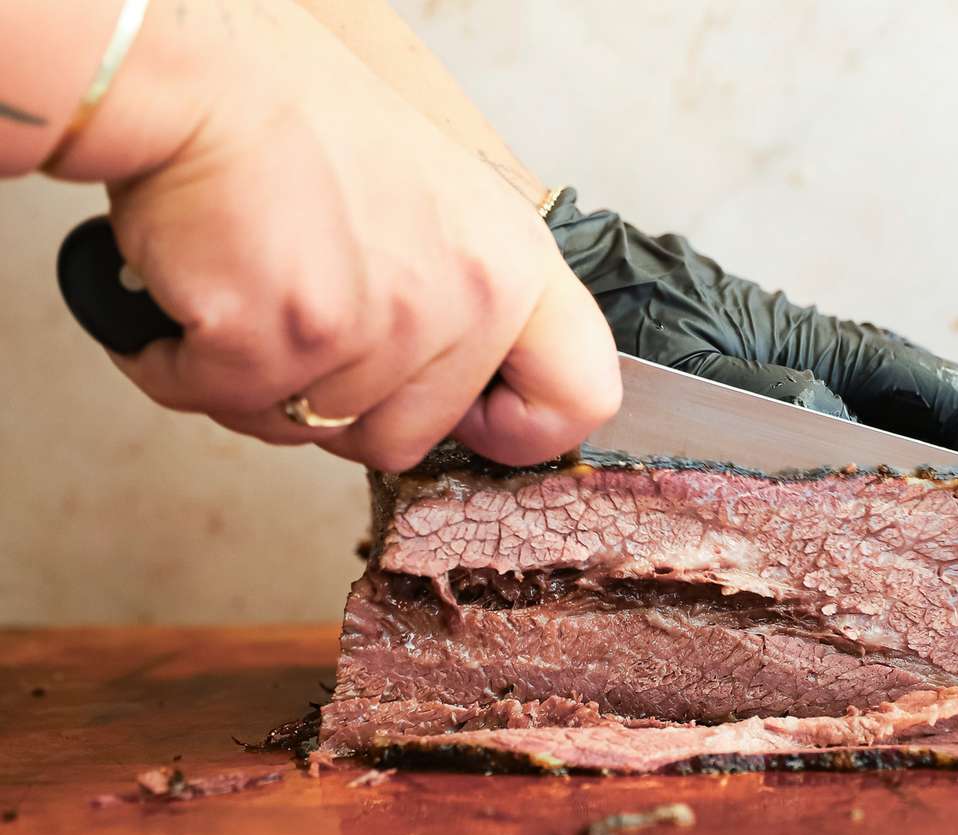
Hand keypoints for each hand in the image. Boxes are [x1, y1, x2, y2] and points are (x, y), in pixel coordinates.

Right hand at [86, 2, 619, 470]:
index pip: (578, 397)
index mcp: (513, 269)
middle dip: (339, 404)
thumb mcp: (449, 208)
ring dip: (256, 384)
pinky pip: (225, 403)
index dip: (517, 426)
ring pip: (308, 430)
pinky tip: (194, 302)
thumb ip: (473, 302)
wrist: (206, 76)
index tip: (471, 414)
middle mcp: (460, 300)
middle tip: (302, 323)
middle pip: (403, 440)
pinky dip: (185, 368)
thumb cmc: (311, 130)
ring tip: (247, 293)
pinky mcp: (278, 336)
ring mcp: (371, 324)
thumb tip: (476, 399)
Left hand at [545, 190, 957, 476]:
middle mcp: (820, 370)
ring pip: (880, 450)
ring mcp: (792, 398)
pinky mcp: (755, 424)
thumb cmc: (629, 314)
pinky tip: (866, 541)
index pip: (938, 394)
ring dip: (925, 495)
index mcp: (823, 346)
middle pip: (923, 423)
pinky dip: (859, 499)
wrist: (570, 290)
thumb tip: (841, 430)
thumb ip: (769, 397)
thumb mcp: (699, 362)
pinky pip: (825, 467)